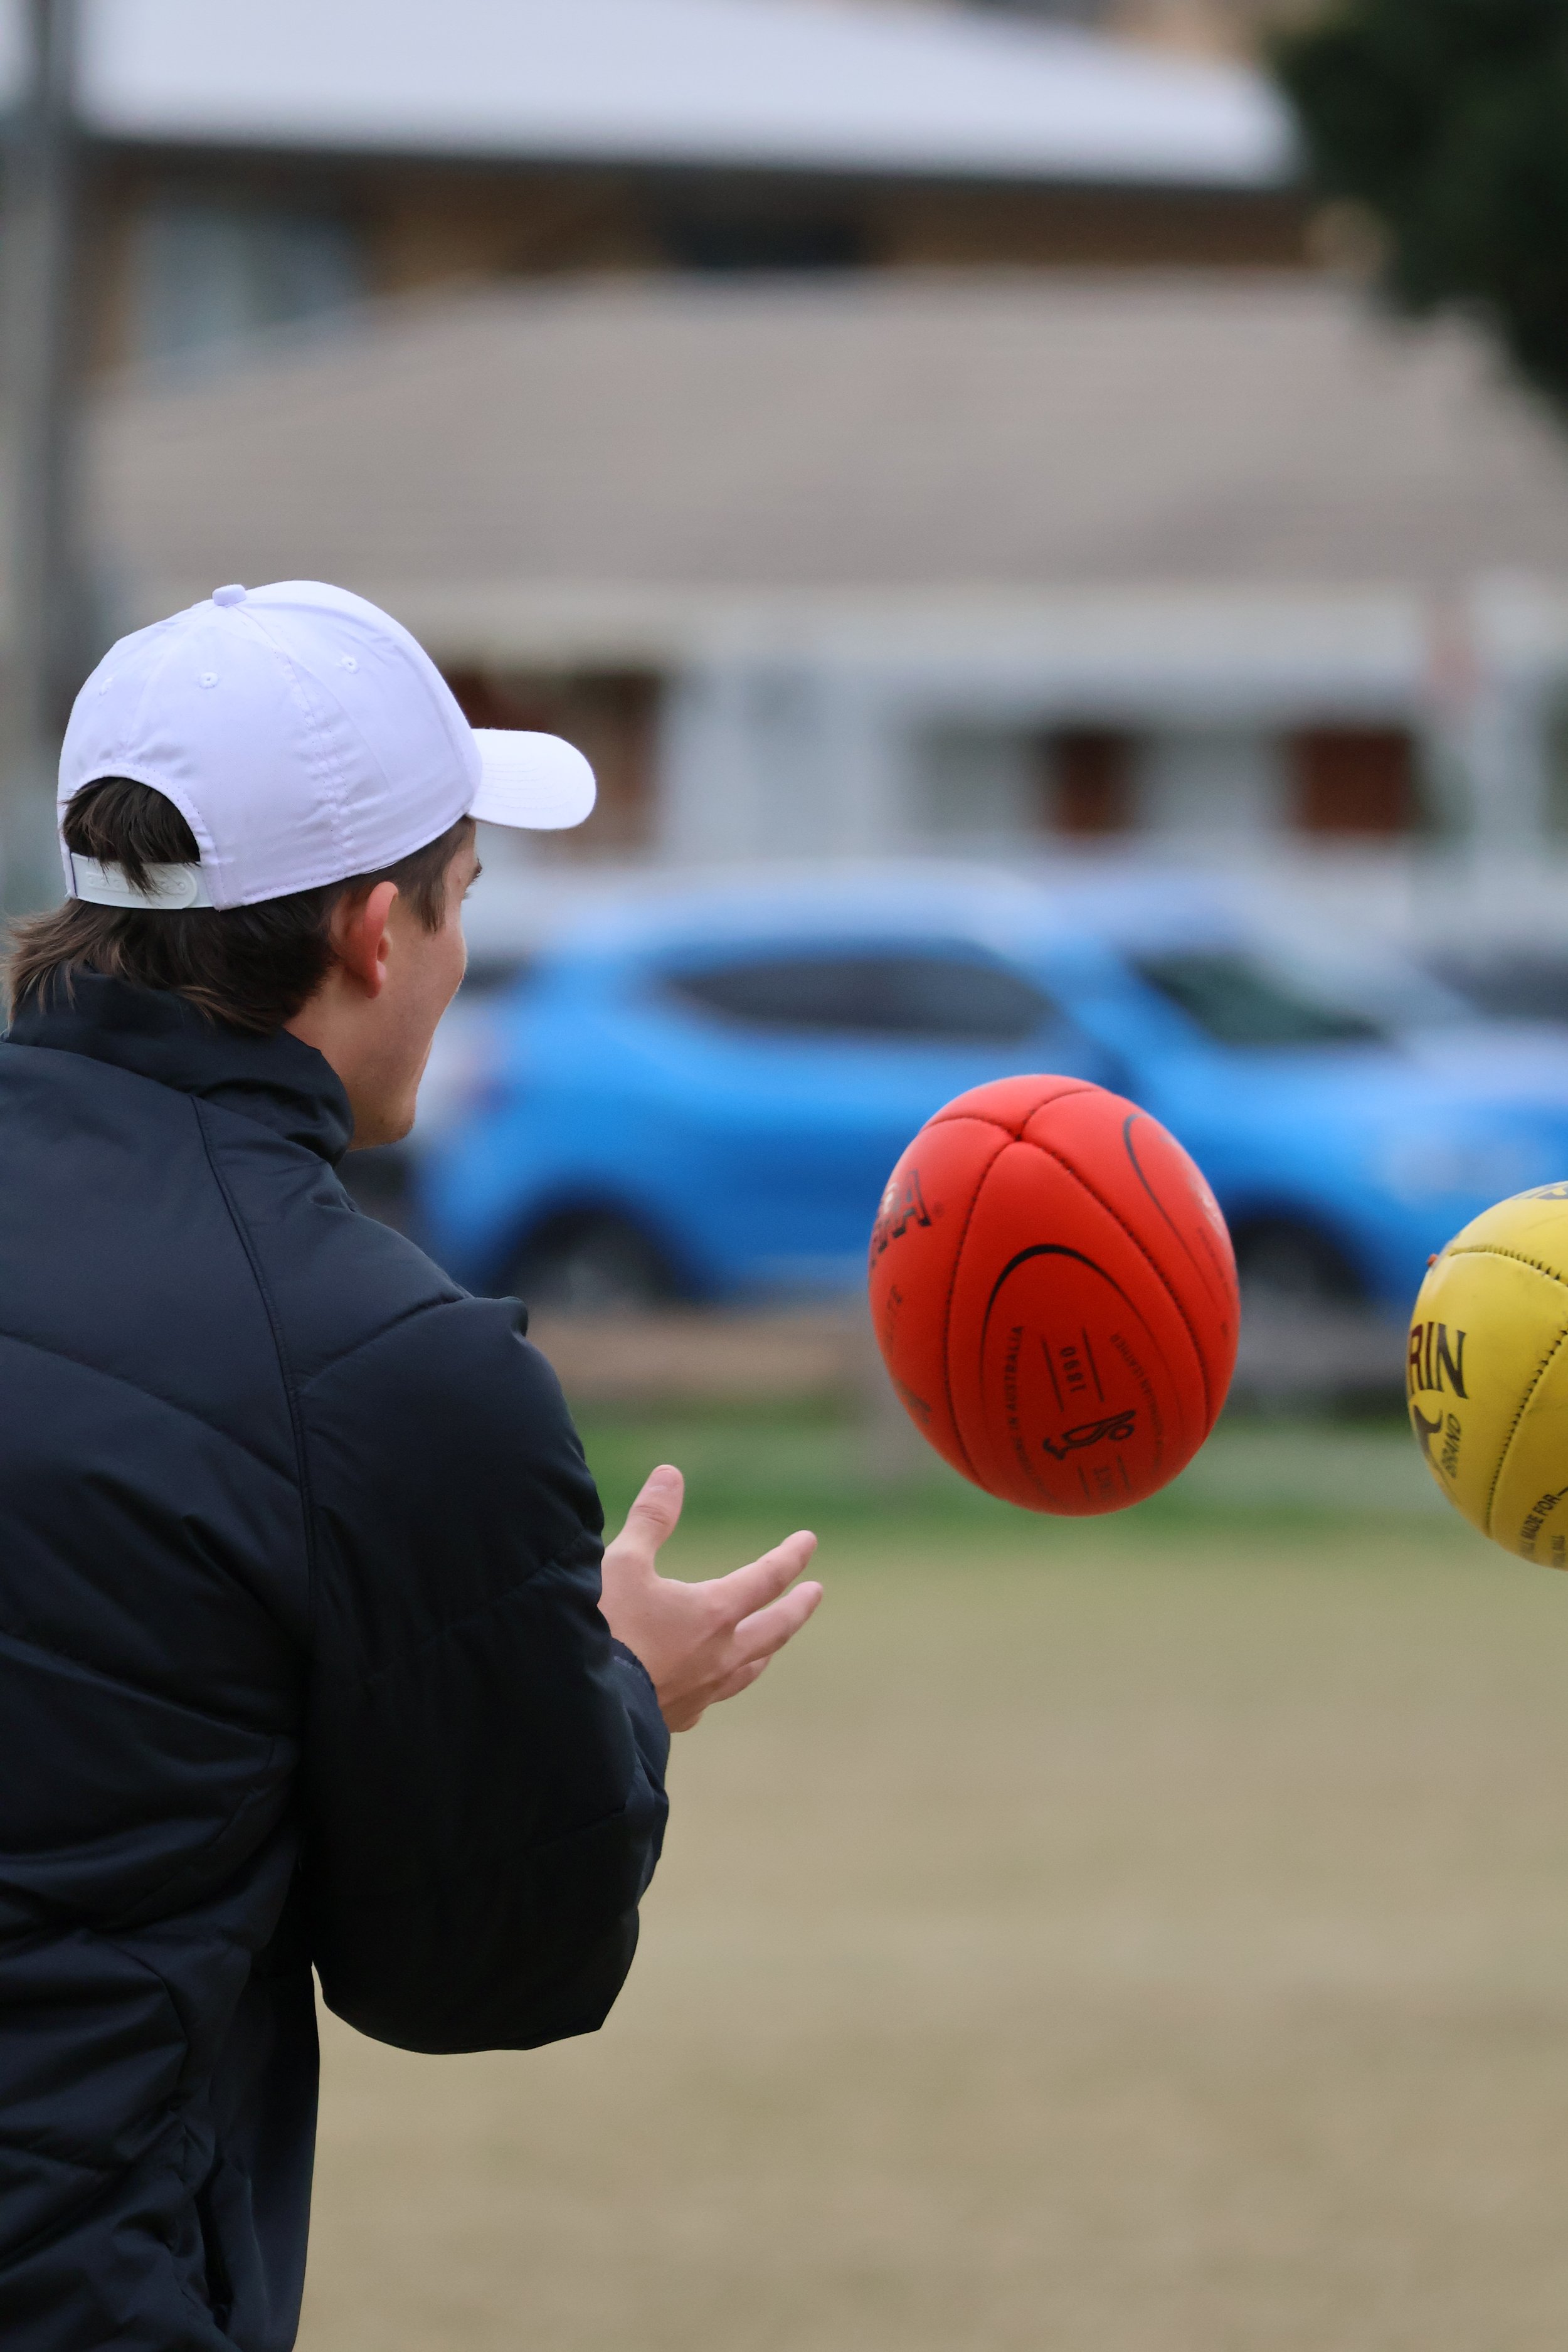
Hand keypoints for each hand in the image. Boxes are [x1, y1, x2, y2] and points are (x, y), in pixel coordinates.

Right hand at [599, 1464, 821, 1731]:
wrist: (580, 1706)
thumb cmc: (602, 1627)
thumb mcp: (622, 1562)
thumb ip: (651, 1519)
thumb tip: (671, 1473)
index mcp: (713, 1613)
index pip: (766, 1579)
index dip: (790, 1557)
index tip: (809, 1541)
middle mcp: (719, 1655)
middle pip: (774, 1629)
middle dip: (796, 1608)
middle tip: (815, 1593)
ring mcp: (702, 1691)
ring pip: (748, 1669)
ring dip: (765, 1650)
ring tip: (772, 1646)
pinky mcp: (678, 1717)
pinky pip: (711, 1698)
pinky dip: (718, 1683)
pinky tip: (708, 1685)